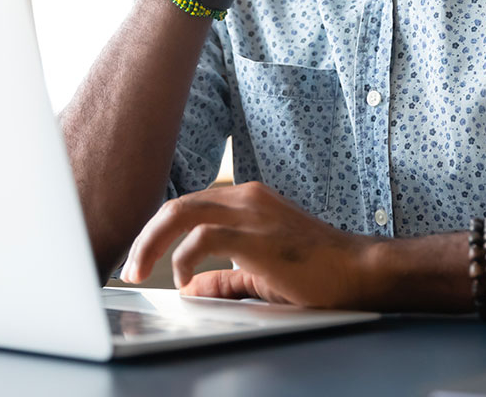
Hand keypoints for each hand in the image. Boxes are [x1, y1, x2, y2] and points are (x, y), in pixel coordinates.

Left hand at [120, 181, 380, 308]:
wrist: (356, 271)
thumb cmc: (316, 271)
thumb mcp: (261, 272)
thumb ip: (225, 278)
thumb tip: (192, 288)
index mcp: (248, 200)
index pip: (190, 206)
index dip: (159, 232)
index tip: (142, 258)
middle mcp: (246, 197)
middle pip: (177, 205)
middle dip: (145, 236)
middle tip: (129, 267)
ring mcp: (251, 212)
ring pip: (182, 212)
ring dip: (151, 243)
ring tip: (139, 270)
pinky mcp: (255, 234)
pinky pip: (203, 237)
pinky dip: (183, 257)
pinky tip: (183, 278)